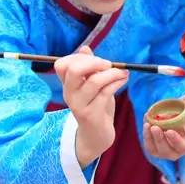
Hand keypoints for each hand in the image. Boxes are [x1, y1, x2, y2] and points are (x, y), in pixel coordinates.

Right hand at [55, 46, 128, 167]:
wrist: (96, 135)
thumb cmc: (95, 105)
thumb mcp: (91, 84)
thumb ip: (88, 67)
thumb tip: (84, 48)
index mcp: (67, 84)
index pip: (61, 65)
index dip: (78, 58)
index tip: (95, 61)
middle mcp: (69, 94)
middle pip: (73, 70)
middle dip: (94, 62)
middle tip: (108, 64)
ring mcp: (79, 105)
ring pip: (95, 81)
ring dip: (112, 73)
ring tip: (122, 72)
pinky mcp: (92, 115)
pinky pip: (106, 93)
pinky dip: (117, 82)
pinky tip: (124, 79)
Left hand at [143, 94, 184, 160]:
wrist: (172, 125)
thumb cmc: (181, 120)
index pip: (182, 146)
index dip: (176, 140)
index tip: (169, 131)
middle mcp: (176, 153)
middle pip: (167, 150)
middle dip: (159, 139)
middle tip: (155, 127)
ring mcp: (164, 153)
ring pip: (156, 150)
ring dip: (150, 137)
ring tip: (147, 124)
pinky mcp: (154, 151)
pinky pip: (149, 146)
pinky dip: (146, 135)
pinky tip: (146, 123)